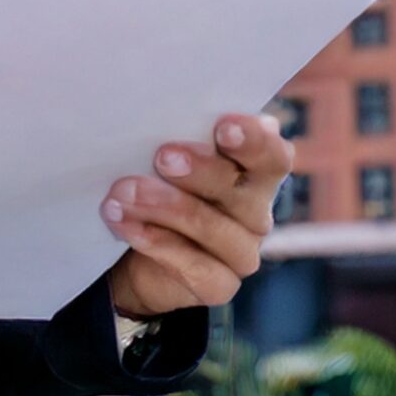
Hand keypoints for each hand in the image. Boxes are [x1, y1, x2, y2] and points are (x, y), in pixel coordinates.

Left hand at [101, 112, 289, 319]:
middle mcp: (258, 213)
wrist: (136, 257)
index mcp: (257, 174)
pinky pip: (194, 265)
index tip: (222, 127)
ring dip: (163, 205)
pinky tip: (126, 225)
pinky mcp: (220, 286)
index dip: (253, 141)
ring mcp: (242, 253)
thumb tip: (166, 109)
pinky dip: (155, 242)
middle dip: (199, 171)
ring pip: (212, 227)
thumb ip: (183, 137)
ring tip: (122, 192)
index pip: (272, 156)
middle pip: (240, 191)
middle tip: (162, 156)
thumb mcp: (170, 158)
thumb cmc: (161, 187)